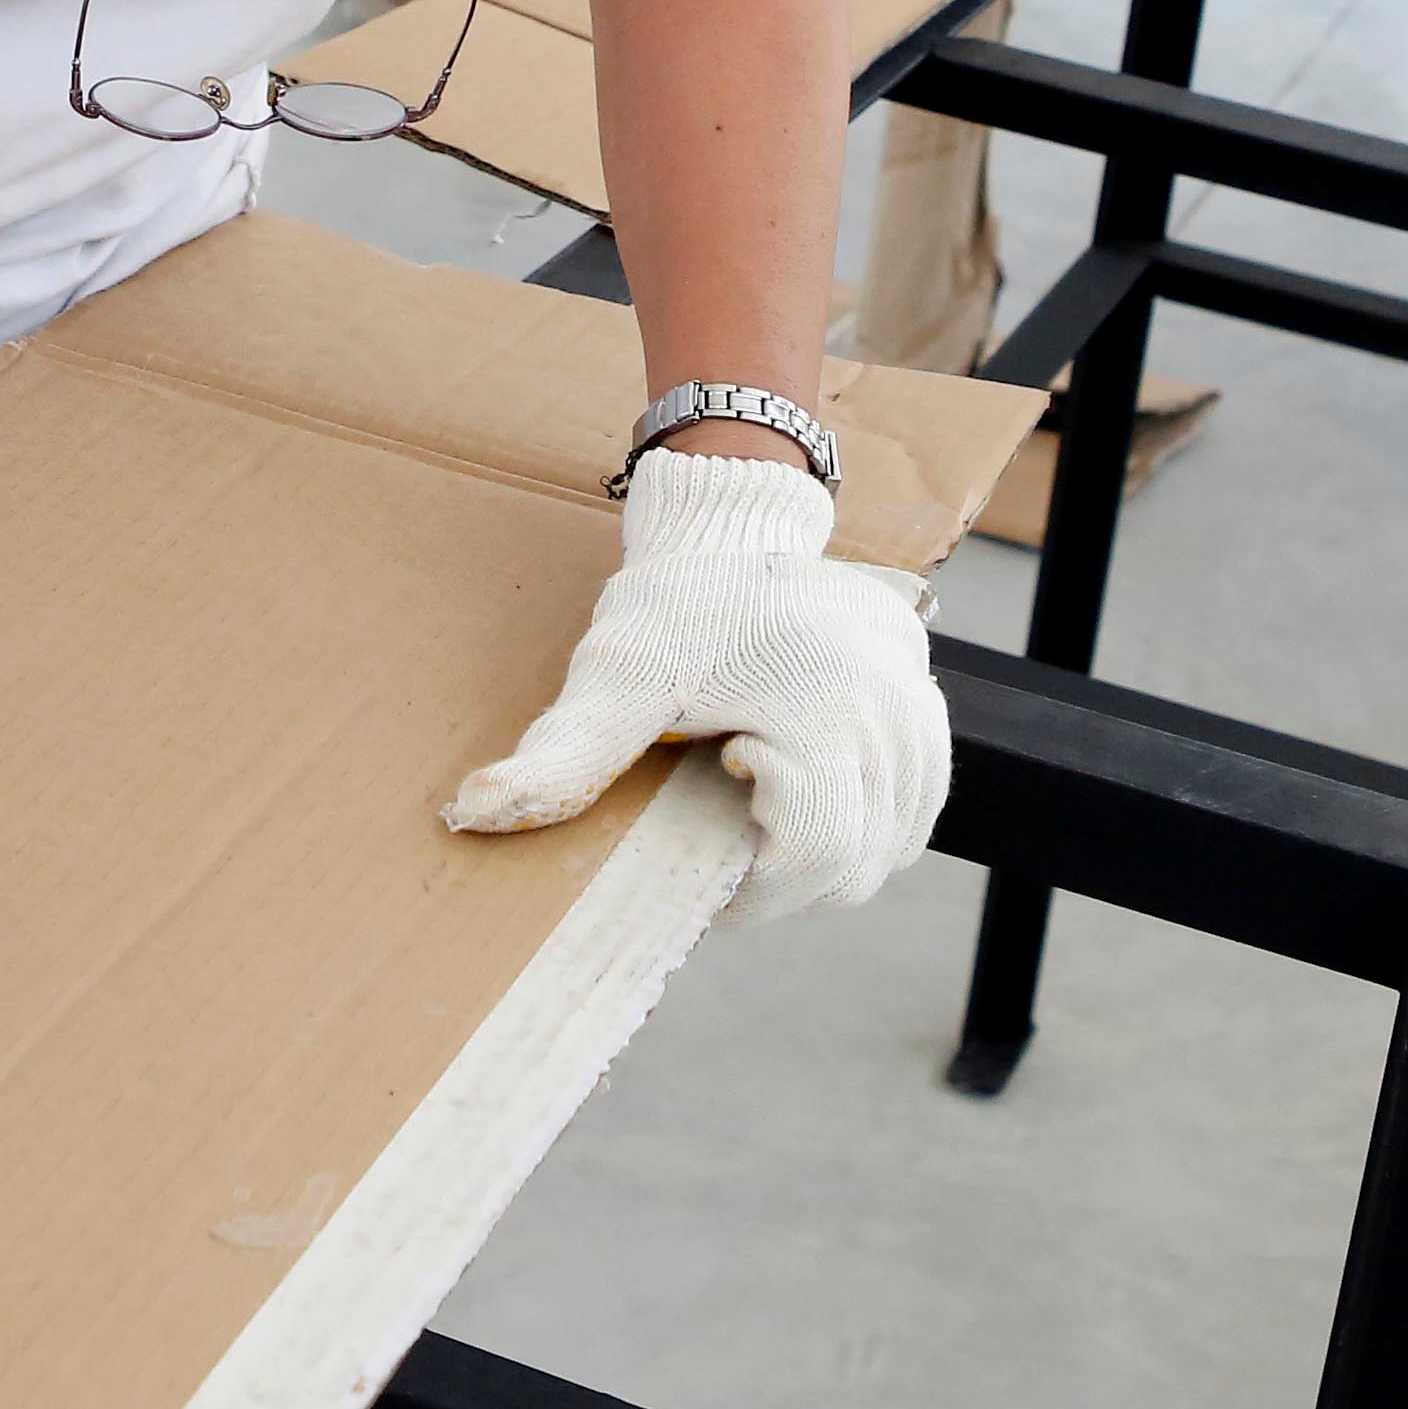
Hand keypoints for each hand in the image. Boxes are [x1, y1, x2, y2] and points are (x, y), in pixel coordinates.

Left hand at [446, 449, 945, 923]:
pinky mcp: (929, 715)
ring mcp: (920, 716)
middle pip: (852, 867)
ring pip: (887, 850)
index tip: (706, 822)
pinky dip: (862, 829)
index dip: (758, 877)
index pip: (818, 853)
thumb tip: (478, 812)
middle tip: (719, 830)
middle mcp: (891, 714)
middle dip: (780, 876)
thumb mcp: (617, 670)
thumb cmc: (680, 602)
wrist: (739, 532)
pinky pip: (912, 816)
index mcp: (824, 703)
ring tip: (757, 808)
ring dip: (821, 857)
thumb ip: (563, 753)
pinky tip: (806, 797)